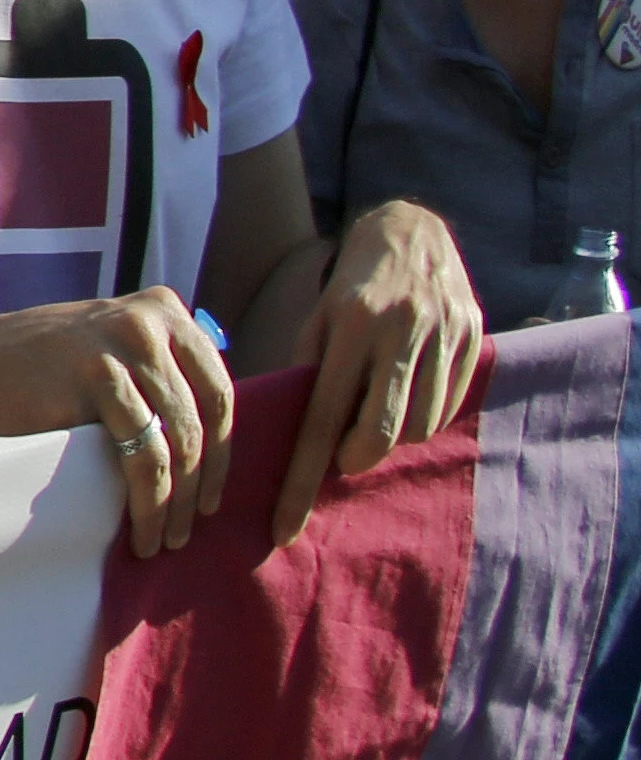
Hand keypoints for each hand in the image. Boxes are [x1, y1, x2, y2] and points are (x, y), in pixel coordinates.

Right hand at [0, 288, 234, 555]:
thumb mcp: (106, 352)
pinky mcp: (97, 377)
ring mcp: (123, 344)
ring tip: (165, 540)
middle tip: (191, 528)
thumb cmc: (29, 373)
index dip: (224, 452)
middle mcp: (150, 319)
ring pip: (177, 441)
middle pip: (203, 417)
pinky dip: (150, 502)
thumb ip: (158, 372)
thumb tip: (216, 436)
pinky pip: (143, 454)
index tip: (212, 497)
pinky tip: (143, 530)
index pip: (218, 391)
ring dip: (176, 502)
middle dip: (204, 483)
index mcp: (162, 309)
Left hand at [271, 201, 486, 546]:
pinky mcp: (474, 337)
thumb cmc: (351, 286)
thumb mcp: (317, 319)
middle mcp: (400, 332)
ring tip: (377, 411)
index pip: (322, 419)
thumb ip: (307, 371)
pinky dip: (426, 418)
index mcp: (350, 328)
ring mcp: (443, 335)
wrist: (412, 231)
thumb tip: (286, 434)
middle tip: (346, 454)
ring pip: (420, 426)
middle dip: (357, 458)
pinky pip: (450, 408)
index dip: (301, 480)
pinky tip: (409, 397)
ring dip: (393, 436)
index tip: (284, 529)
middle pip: (380, 432)